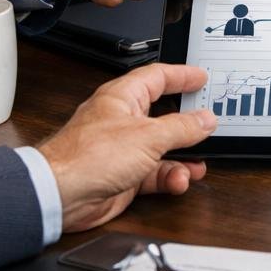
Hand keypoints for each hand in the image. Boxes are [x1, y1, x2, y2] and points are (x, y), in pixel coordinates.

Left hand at [36, 63, 216, 233]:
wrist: (61, 194)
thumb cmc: (88, 156)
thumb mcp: (148, 137)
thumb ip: (181, 128)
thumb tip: (204, 119)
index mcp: (123, 98)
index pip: (157, 77)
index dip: (180, 75)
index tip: (201, 78)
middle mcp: (123, 121)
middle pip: (163, 115)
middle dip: (187, 124)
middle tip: (209, 124)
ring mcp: (123, 149)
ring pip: (162, 149)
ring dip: (182, 158)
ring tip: (197, 164)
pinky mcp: (124, 175)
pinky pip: (155, 173)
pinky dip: (169, 177)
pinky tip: (179, 181)